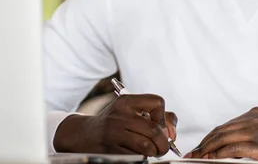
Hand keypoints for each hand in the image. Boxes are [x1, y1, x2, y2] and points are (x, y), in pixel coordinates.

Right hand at [53, 94, 177, 156]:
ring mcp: (114, 131)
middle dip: (163, 142)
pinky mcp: (111, 148)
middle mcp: (119, 113)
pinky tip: (135, 153)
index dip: (163, 116)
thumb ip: (158, 118)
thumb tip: (172, 133)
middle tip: (161, 147)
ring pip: (147, 145)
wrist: (85, 135)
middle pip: (155, 129)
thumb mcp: (133, 112)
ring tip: (150, 151)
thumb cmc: (116, 123)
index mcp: (126, 101)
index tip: (157, 123)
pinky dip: (141, 157)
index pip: (158, 102)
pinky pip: (136, 156)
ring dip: (153, 151)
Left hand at [186, 107, 257, 162]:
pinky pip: (234, 147)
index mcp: (255, 114)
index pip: (225, 126)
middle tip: (191, 154)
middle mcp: (253, 119)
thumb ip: (256, 130)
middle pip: (220, 131)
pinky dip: (220, 153)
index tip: (200, 147)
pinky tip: (211, 160)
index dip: (210, 137)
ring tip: (196, 158)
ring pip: (223, 138)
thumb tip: (238, 144)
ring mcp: (256, 130)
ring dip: (207, 149)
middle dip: (203, 144)